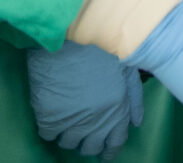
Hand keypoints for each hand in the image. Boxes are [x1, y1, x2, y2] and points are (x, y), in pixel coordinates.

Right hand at [27, 40, 145, 157]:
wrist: (68, 32)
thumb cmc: (100, 45)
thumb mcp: (126, 67)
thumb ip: (133, 98)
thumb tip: (136, 122)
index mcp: (117, 110)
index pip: (115, 143)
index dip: (109, 150)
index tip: (104, 153)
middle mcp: (96, 121)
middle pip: (91, 147)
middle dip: (88, 142)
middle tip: (83, 132)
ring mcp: (71, 120)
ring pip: (68, 143)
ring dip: (68, 134)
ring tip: (66, 120)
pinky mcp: (48, 115)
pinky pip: (47, 134)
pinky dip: (49, 127)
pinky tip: (51, 114)